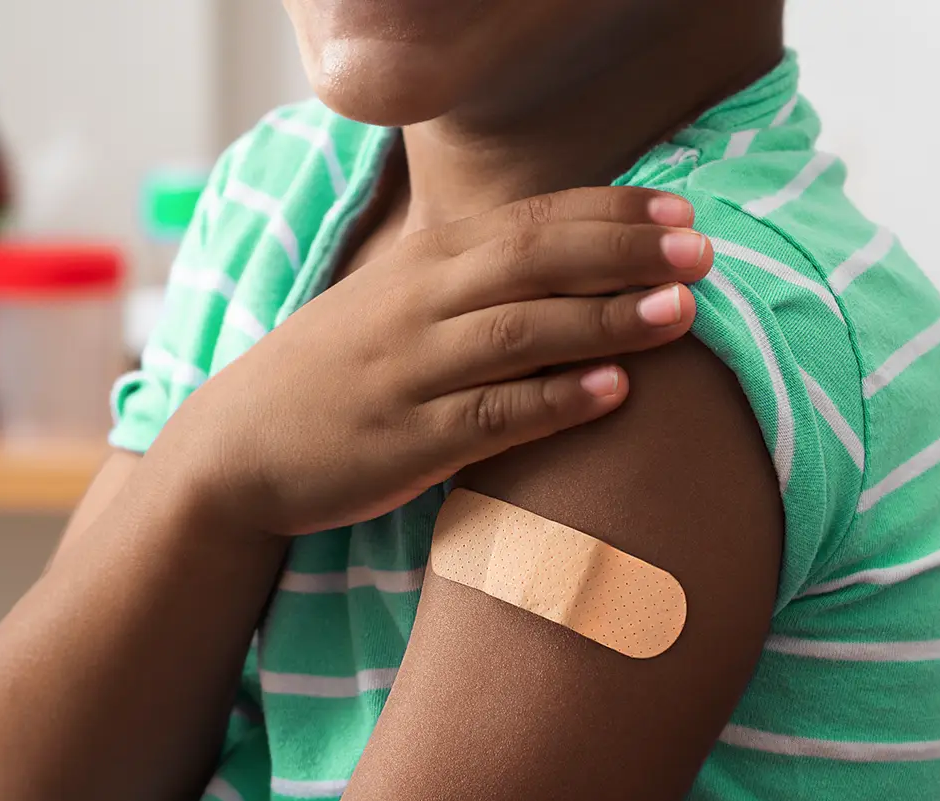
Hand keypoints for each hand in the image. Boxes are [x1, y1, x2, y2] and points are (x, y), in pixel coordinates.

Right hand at [170, 186, 713, 536]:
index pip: (529, 219)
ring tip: (681, 313)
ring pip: (521, 332)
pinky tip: (616, 392)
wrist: (237, 448)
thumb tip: (565, 256)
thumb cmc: (334, 373)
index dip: (610, 214)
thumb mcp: (393, 303)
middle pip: (535, 262)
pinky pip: (493, 415)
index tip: (682, 214)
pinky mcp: (407, 442)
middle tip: (702, 254)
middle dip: (624, 254)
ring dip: (607, 319)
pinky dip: (557, 401)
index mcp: (421, 264)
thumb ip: (471, 278)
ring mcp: (411, 373)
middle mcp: (418, 306)